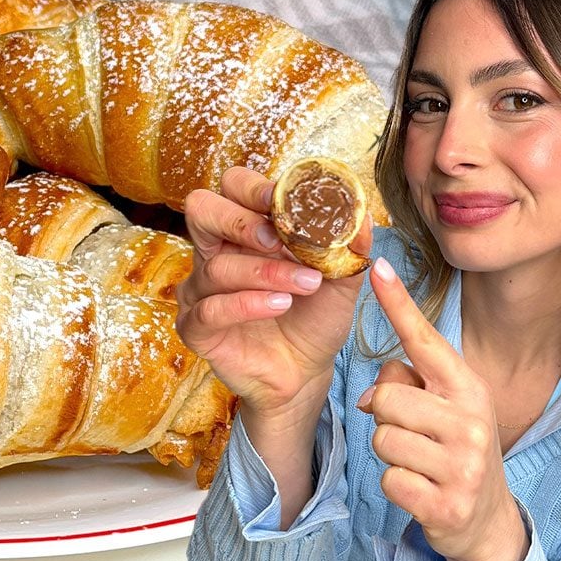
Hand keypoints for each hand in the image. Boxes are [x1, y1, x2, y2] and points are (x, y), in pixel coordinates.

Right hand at [175, 167, 371, 422]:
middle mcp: (216, 252)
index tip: (284, 200)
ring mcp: (201, 289)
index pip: (232, 187)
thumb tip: (363, 214)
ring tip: (305, 284)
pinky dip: (246, 304)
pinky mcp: (196, 328)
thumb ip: (348, 247)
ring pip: (217, 267)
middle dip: (239, 219)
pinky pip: (209, 310)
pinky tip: (278, 305)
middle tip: (277, 238)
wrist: (307, 372)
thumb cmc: (314, 318)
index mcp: (245, 230)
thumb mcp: (340, 280)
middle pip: (202, 209)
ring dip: (265, 272)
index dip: (253, 187)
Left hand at [359, 257, 527, 560]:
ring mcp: (464, 465)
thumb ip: (404, 386)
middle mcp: (472, 420)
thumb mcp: (439, 411)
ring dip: (390, 454)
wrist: (487, 521)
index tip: (376, 266)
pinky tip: (421, 491)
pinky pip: (389, 480)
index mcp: (467, 387)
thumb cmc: (453, 451)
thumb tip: (372, 396)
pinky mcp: (448, 505)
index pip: (425, 339)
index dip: (398, 303)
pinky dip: (396, 487)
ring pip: (383, 438)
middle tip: (414, 437)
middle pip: (388, 397)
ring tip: (420, 463)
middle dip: (386, 418)